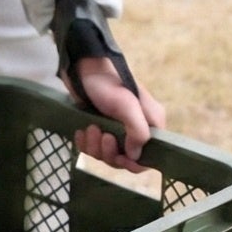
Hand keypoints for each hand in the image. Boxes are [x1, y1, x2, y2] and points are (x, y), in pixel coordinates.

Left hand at [67, 57, 165, 173]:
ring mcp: (116, 129)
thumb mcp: (127, 105)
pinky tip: (82, 130)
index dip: (134, 163)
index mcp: (150, 123)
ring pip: (106, 154)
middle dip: (110, 152)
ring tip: (90, 127)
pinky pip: (91, 148)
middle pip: (125, 159)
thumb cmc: (107, 84)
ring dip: (95, 146)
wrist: (81, 68)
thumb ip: (137, 131)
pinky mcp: (98, 128)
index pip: (149, 155)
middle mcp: (136, 128)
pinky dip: (85, 142)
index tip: (120, 157)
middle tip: (102, 135)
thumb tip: (136, 156)